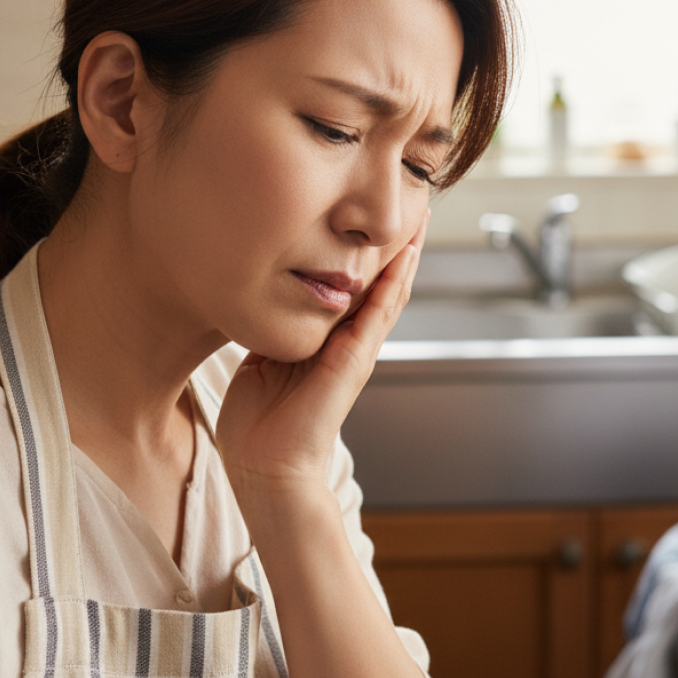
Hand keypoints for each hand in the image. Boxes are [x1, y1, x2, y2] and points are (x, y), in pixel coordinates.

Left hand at [216, 211, 428, 501]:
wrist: (265, 470)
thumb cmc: (257, 426)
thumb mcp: (260, 363)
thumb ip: (271, 334)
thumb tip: (261, 304)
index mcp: (325, 343)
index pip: (352, 291)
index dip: (365, 257)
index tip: (370, 222)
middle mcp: (347, 344)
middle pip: (380, 286)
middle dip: (395, 248)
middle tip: (411, 207)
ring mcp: (355, 353)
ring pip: (389, 295)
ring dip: (406, 257)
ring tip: (420, 220)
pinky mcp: (353, 362)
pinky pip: (379, 315)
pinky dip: (394, 284)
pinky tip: (407, 256)